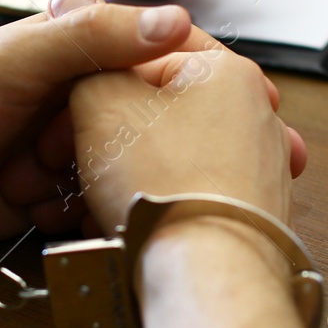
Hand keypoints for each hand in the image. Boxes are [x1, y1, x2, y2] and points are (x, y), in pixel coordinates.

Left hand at [0, 0, 195, 249]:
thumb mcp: (20, 58)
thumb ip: (95, 36)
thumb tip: (175, 20)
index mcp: (74, 50)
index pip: (148, 61)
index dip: (150, 90)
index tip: (143, 111)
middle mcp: (75, 98)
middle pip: (138, 125)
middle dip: (108, 147)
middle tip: (55, 148)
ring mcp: (64, 150)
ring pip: (119, 172)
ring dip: (87, 184)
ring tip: (34, 178)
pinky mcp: (51, 197)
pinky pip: (91, 211)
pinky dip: (73, 216)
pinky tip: (36, 209)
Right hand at [66, 20, 305, 236]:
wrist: (206, 273)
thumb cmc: (164, 186)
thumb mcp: (99, 103)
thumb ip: (91, 70)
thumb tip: (91, 73)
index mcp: (227, 71)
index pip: (144, 55)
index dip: (93, 86)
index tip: (67, 116)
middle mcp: (255, 115)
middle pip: (159, 110)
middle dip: (108, 136)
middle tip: (73, 159)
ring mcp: (260, 168)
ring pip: (170, 157)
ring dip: (126, 174)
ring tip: (93, 198)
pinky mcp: (252, 213)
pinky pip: (188, 195)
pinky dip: (153, 204)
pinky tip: (123, 224)